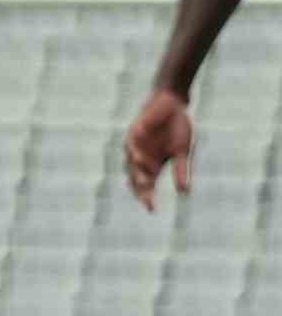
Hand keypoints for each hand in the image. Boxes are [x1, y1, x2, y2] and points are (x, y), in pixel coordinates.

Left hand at [123, 89, 194, 211]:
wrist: (173, 104)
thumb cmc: (177, 129)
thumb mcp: (182, 152)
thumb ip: (181, 170)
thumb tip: (184, 193)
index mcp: (153, 164)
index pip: (147, 185)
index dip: (147, 197)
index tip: (152, 210)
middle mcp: (142, 156)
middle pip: (136, 177)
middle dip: (141, 189)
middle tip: (146, 200)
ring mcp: (137, 143)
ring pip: (132, 162)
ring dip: (137, 171)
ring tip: (144, 182)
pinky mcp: (135, 130)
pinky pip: (132, 141)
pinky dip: (134, 149)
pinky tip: (137, 155)